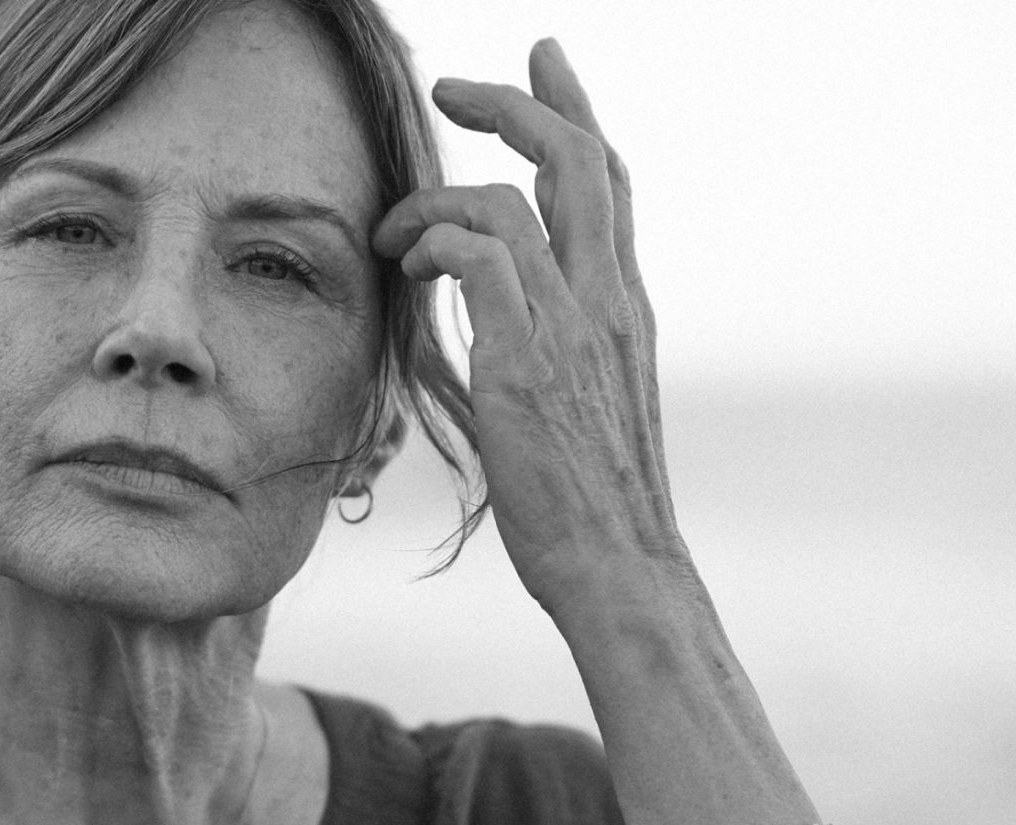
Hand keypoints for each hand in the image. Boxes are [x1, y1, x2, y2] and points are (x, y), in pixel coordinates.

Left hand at [374, 40, 686, 619]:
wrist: (622, 569)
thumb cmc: (592, 506)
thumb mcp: (586, 407)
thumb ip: (562, 351)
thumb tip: (516, 326)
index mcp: (624, 308)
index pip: (610, 182)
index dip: (575, 112)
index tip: (542, 65)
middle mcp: (609, 302)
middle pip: (577, 158)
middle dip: (516, 102)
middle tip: (452, 84)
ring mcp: (573, 328)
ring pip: (511, 201)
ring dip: (435, 200)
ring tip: (391, 234)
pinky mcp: (527, 361)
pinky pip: (478, 258)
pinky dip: (433, 243)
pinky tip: (407, 268)